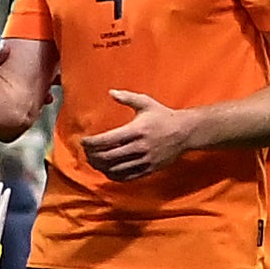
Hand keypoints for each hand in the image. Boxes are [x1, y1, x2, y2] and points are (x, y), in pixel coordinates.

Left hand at [84, 88, 211, 179]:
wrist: (186, 132)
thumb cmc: (163, 116)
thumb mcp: (146, 103)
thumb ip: (127, 97)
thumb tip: (110, 92)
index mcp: (137, 130)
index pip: (108, 140)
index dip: (92, 143)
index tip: (83, 141)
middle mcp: (140, 147)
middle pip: (109, 156)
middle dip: (93, 156)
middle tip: (85, 152)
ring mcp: (146, 160)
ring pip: (117, 169)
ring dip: (101, 167)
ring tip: (93, 161)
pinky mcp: (150, 169)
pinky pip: (129, 177)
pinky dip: (115, 176)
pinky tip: (107, 171)